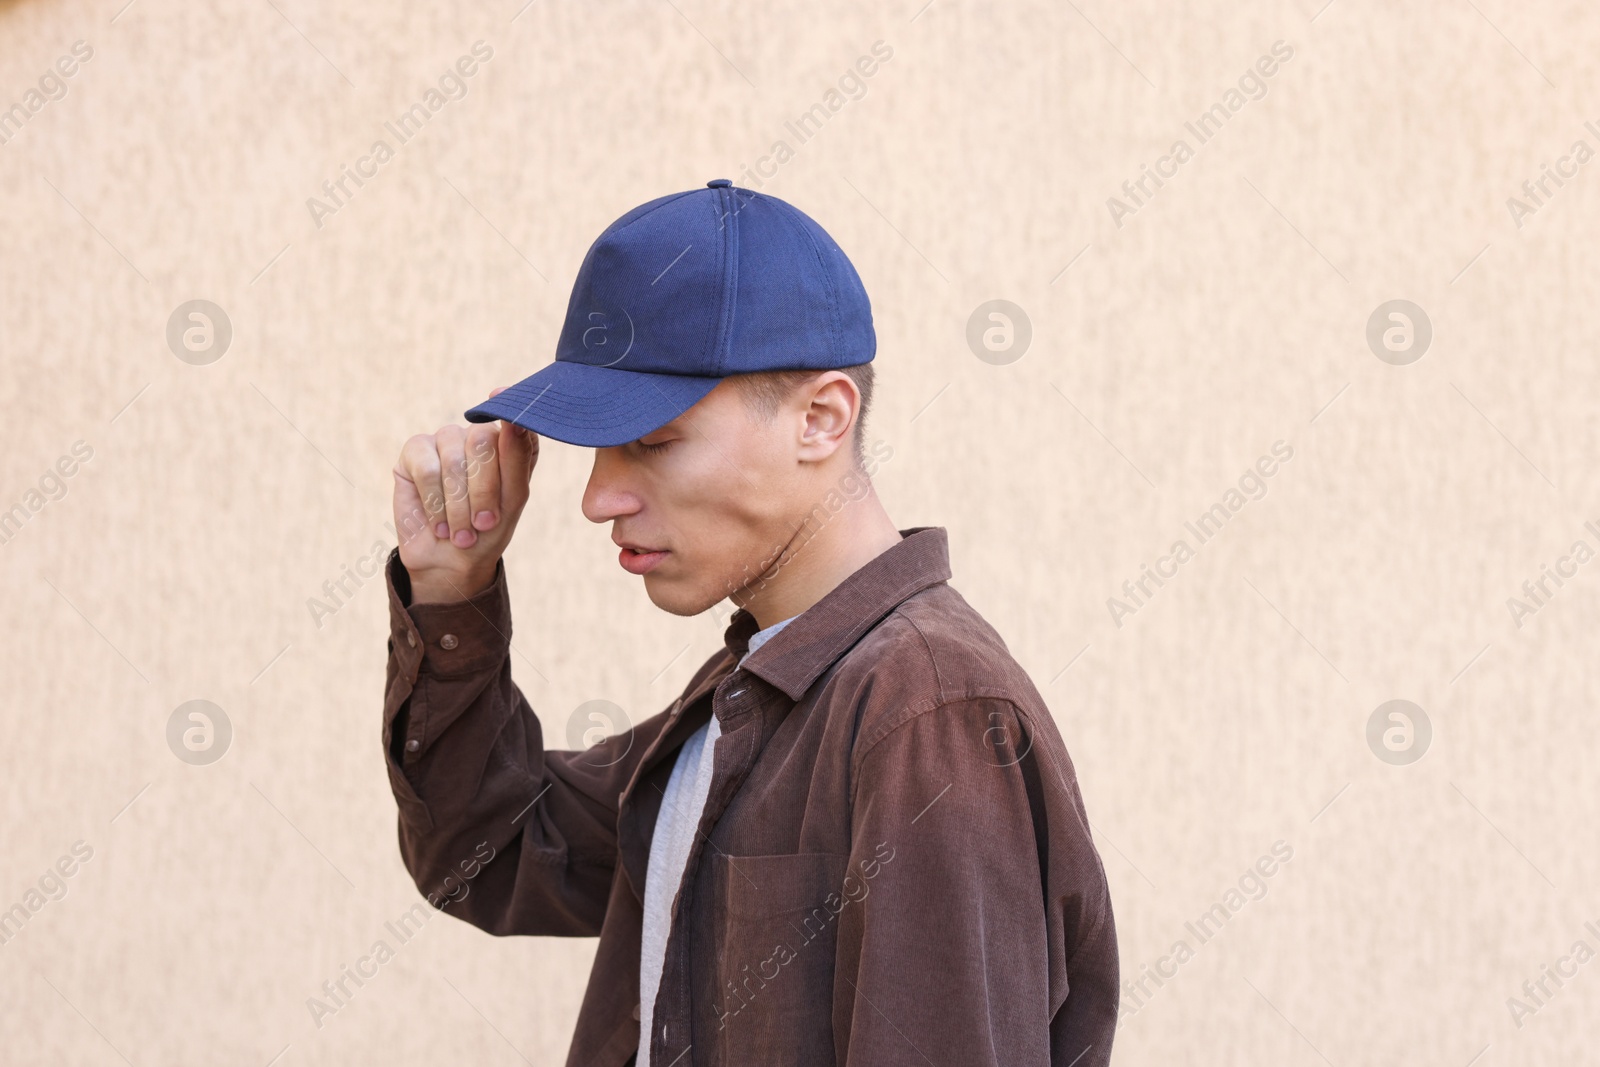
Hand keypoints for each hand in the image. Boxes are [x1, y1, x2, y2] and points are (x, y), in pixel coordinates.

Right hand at [392, 387, 537, 602]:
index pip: (515, 429)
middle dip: (483, 491)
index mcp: (509, 442)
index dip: (513, 443)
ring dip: (458, 505)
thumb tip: (514, 420)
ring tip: (460, 533)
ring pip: (453, 458)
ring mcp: (445, 440)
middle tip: (483, 524)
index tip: (510, 449)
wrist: (450, 563)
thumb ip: (518, 458)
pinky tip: (439, 524)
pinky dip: (435, 502)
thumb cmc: (486, 531)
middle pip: (483, 441)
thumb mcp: (512, 500)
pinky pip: (426, 468)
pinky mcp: (415, 452)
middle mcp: (477, 435)